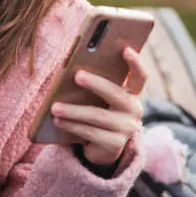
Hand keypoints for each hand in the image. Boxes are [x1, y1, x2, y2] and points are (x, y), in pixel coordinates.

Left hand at [51, 47, 146, 165]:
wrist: (102, 147)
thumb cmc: (98, 112)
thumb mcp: (100, 98)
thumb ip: (96, 85)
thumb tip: (72, 68)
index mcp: (132, 94)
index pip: (140, 76)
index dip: (135, 63)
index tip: (125, 49)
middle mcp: (134, 110)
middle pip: (116, 94)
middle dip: (96, 83)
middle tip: (77, 75)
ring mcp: (126, 129)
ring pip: (98, 116)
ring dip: (74, 111)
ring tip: (55, 107)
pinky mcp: (114, 145)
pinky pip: (91, 132)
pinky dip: (72, 125)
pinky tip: (58, 120)